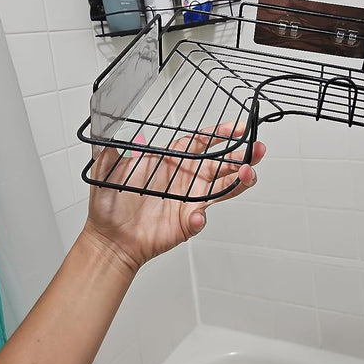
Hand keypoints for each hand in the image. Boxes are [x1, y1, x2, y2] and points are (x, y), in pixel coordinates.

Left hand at [83, 122, 265, 275]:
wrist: (109, 239)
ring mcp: (189, 199)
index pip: (202, 141)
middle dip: (242, 155)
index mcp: (171, 159)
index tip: (238, 127)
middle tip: (257, 149)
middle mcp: (185, 177)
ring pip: (223, 187)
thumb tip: (107, 125)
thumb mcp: (105, 167)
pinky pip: (201, 218)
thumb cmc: (108, 203)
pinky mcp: (187, 222)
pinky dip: (201, 218)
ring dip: (239, 181)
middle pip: (222, 163)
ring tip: (249, 174)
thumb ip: (109, 146)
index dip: (221, 133)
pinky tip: (197, 215)